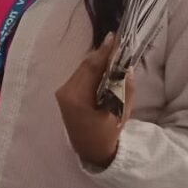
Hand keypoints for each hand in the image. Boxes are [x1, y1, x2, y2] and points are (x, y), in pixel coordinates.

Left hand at [55, 33, 130, 167]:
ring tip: (112, 51)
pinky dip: (91, 70)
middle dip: (101, 54)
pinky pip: (79, 76)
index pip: (91, 68)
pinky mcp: (64, 94)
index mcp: (78, 98)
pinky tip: (103, 66)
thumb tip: (126, 68)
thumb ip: (124, 90)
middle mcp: (65, 92)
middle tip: (116, 41)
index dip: (103, 52)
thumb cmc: (106, 134)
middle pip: (85, 66)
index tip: (114, 38)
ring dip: (96, 61)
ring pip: (81, 70)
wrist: (89, 150)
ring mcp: (62, 93)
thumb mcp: (121, 113)